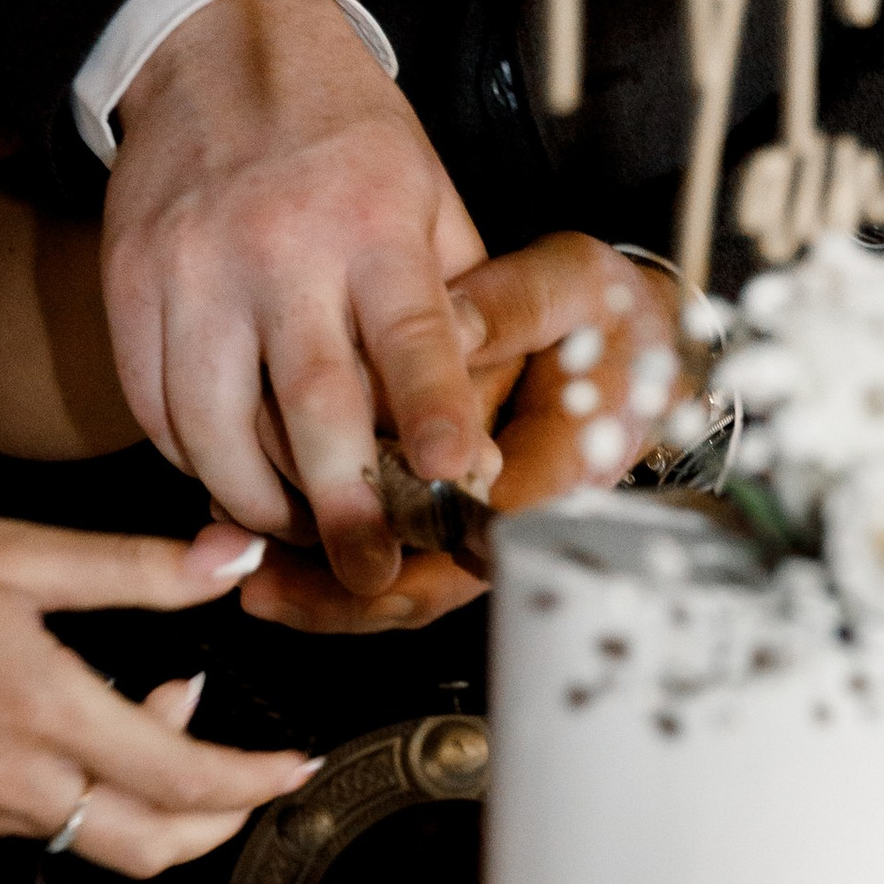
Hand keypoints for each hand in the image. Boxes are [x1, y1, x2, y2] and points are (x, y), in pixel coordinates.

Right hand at [0, 505, 317, 867]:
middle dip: (219, 819)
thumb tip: (232, 562)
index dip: (255, 782)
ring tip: (153, 709)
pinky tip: (67, 725)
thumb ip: (134, 570)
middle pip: (154, 847)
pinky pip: (37, 826)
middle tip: (249, 771)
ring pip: (95, 839)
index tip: (300, 767)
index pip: (185, 778)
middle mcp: (11, 783)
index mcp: (42, 712)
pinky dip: (80, 792)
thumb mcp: (13, 548)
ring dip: (146, 795)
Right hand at [104, 0, 493, 598]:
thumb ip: (452, 313)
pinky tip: (225, 479)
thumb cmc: (340, 141)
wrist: (213, 45)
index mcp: (373, 221)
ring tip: (294, 532)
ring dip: (257, 503)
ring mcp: (192, 269)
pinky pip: (153, 409)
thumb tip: (472, 451)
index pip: (410, 336)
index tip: (451, 474)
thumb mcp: (424, 197)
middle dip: (342, 508)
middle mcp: (278, 247)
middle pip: (308, 405)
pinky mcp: (128, 284)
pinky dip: (190, 463)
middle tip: (369, 572)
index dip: (431, 410)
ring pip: (215, 427)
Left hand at [241, 235, 686, 636]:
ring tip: (246, 571)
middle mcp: (516, 521)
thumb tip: (448, 324)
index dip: (405, 543)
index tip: (340, 540)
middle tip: (262, 582)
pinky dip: (326, 565)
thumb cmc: (606, 317)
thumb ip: (512, 309)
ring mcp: (480, 532)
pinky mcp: (451, 528)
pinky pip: (390, 566)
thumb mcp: (572, 289)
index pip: (476, 532)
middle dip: (336, 594)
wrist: (637, 347)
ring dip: (319, 591)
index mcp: (557, 469)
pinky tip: (267, 546)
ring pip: (397, 591)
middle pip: (422, 588)